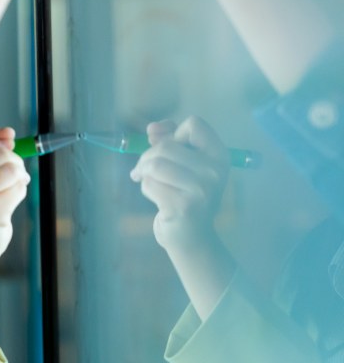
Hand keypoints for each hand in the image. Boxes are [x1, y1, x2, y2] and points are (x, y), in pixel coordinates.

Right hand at [0, 125, 28, 261]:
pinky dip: (20, 192)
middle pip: (1, 154)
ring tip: (8, 189)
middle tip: (10, 176)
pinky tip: (7, 203)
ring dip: (19, 178)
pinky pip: (18, 189)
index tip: (2, 146)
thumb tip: (8, 134)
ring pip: (13, 171)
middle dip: (13, 162)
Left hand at [130, 117, 228, 254]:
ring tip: (145, 180)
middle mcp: (215, 171)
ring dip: (143, 172)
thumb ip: (170, 140)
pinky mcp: (182, 206)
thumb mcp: (184, 165)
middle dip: (147, 156)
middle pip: (166, 146)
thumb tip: (152, 128)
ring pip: (155, 164)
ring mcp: (201, 190)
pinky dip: (144, 187)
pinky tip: (154, 197)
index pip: (194, 124)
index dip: (173, 132)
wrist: (191, 237)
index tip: (163, 146)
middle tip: (144, 170)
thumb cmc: (185, 196)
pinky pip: (149, 184)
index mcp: (219, 156)